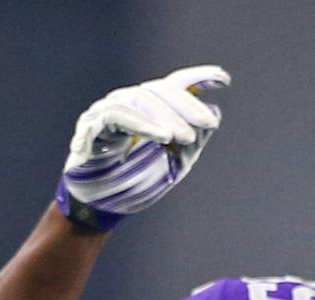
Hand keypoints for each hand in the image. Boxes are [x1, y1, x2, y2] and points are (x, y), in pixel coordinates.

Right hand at [58, 65, 229, 231]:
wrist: (102, 206)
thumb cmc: (135, 182)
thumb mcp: (174, 163)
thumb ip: (193, 141)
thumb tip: (215, 113)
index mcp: (147, 111)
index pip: (172, 86)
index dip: (197, 79)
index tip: (224, 80)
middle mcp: (127, 104)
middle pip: (157, 90)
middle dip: (186, 104)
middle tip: (208, 122)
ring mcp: (106, 112)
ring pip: (138, 99)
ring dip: (166, 117)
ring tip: (186, 136)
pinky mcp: (91, 126)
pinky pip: (117, 116)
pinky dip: (142, 124)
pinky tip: (163, 136)